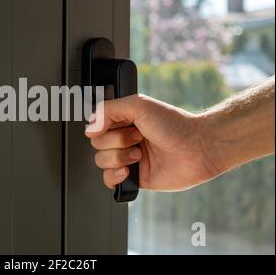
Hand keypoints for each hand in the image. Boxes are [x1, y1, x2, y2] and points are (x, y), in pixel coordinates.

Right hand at [85, 95, 219, 191]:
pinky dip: (114, 177)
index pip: (96, 126)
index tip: (120, 125)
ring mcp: (128, 159)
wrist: (198, 149)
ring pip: (101, 162)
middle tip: (138, 137)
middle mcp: (124, 140)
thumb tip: (90, 127)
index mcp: (124, 121)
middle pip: (97, 145)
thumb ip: (109, 109)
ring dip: (119, 157)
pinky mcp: (134, 178)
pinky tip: (129, 170)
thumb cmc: (175, 125)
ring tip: (140, 154)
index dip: (103, 127)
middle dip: (117, 141)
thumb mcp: (139, 105)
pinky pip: (109, 181)